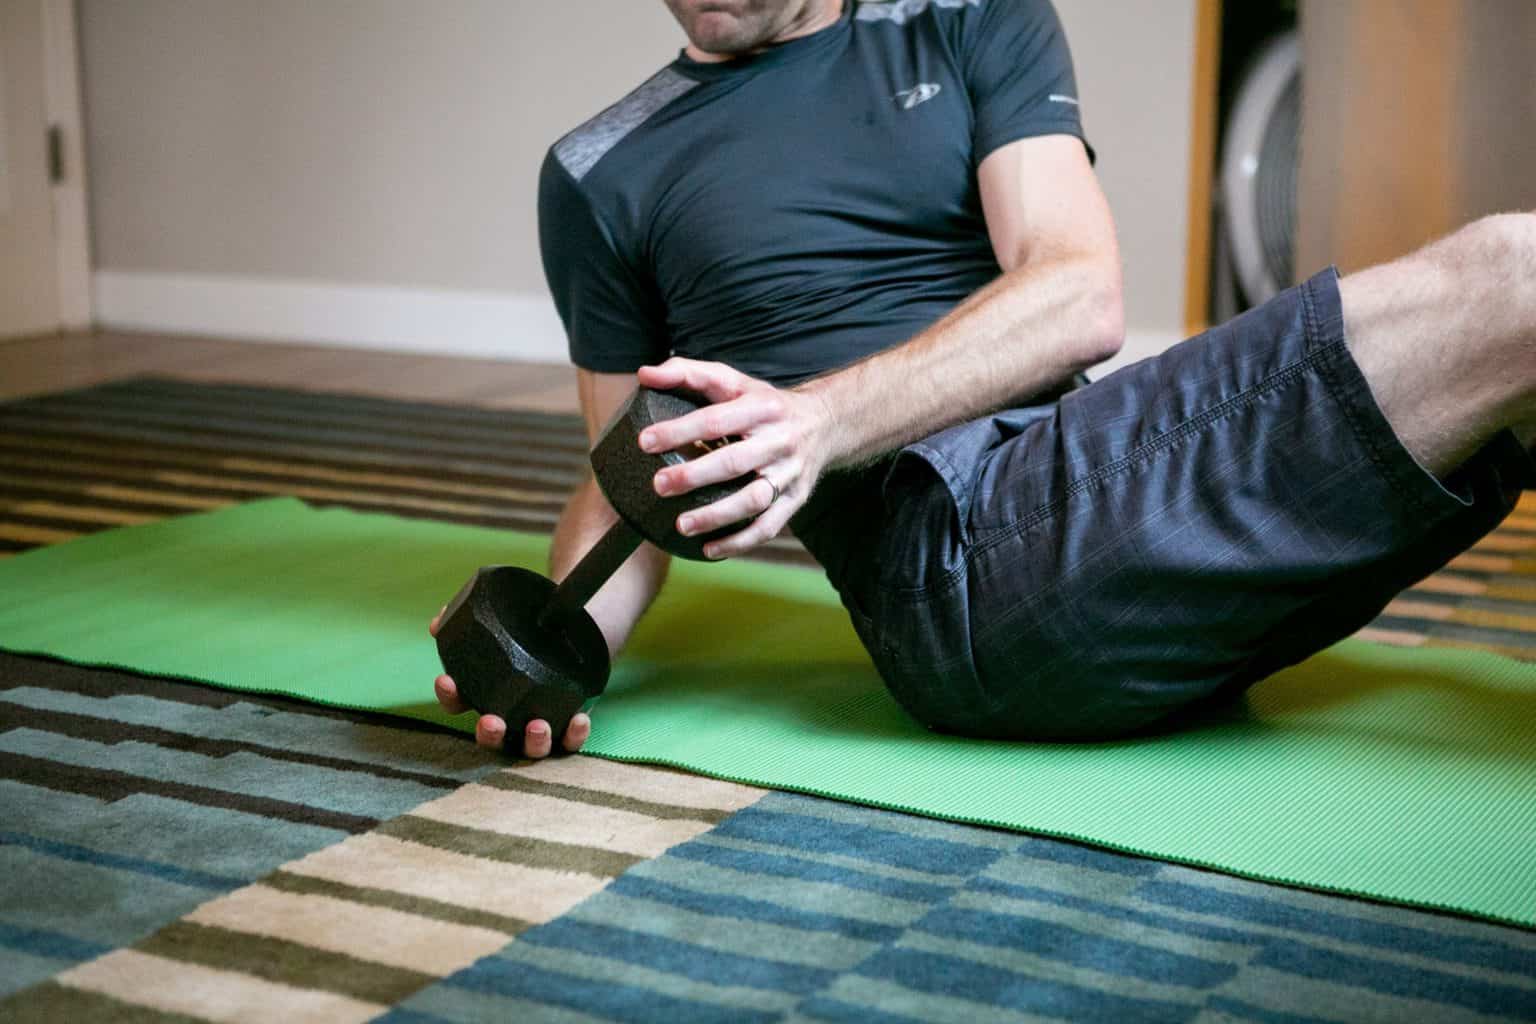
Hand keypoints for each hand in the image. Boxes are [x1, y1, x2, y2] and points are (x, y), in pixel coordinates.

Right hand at [429, 606, 590, 755]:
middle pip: (493, 738)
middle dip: (489, 734)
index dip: (449, 696)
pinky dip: (574, 734)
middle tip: (491, 722)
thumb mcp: (502, 620)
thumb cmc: (526, 631)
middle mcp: (510, 716)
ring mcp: (538, 725)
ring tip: (537, 726)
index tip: (446, 680)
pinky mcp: (568, 726)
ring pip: (532, 748)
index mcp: (486, 694)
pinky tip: (579, 719)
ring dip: (533, 742)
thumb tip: (438, 621)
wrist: (569, 630)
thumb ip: (471, 618)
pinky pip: (570, 740)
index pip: (458, 703)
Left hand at [636, 357, 834, 558]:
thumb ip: (689, 374)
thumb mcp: (734, 381)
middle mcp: (779, 441)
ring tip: (682, 524)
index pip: (716, 419)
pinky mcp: (795, 499)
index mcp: (761, 408)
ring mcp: (789, 473)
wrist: (826, 423)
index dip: (680, 430)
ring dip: (717, 515)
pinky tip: (710, 549)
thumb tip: (646, 374)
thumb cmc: (765, 404)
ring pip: (754, 499)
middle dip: (694, 475)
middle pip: (735, 461)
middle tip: (659, 485)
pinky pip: (768, 526)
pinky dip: (740, 541)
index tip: (646, 441)